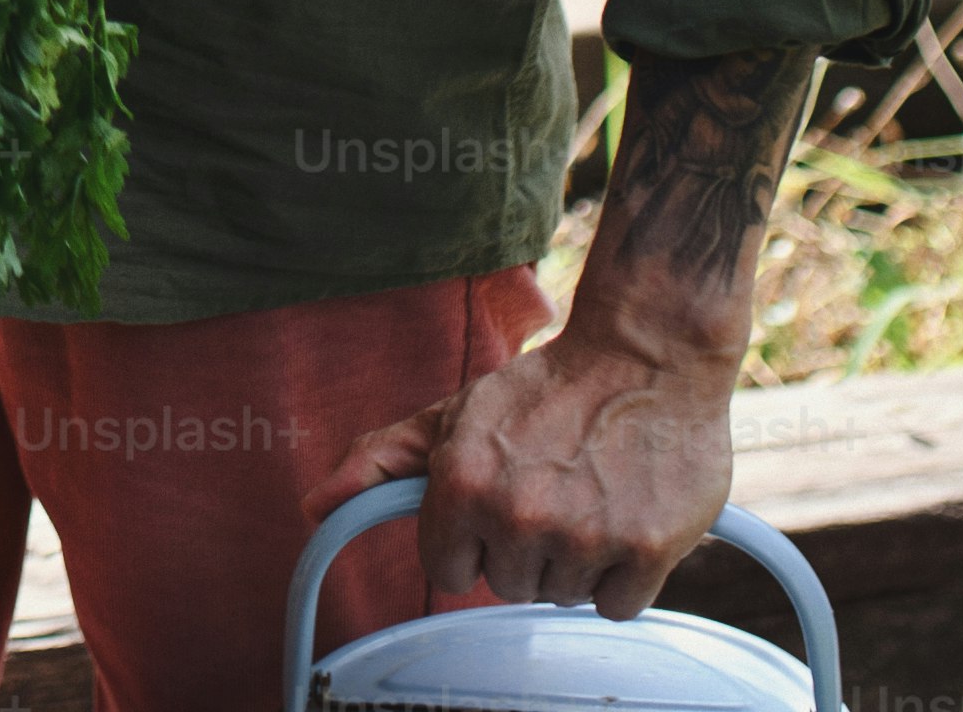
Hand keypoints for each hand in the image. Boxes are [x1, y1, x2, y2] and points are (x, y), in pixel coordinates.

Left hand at [329, 318, 732, 620]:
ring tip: (590, 496)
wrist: (646, 356)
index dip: (470, 542)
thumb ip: (381, 461)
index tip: (494, 509)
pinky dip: (623, 575)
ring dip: (575, 560)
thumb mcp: (455, 416)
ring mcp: (586, 535)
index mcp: (462, 483)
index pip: (447, 572)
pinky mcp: (648, 550)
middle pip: (508, 585)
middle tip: (551, 489)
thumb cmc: (544, 390)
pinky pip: (614, 606)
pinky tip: (625, 518)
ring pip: (561, 596)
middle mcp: (519, 514)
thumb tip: (314, 506)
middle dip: (524, 547)